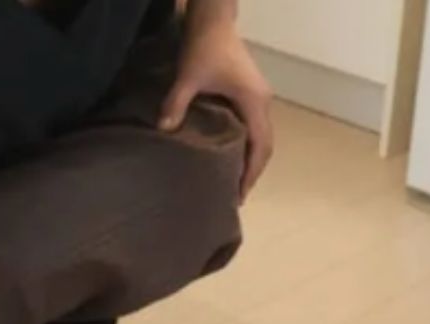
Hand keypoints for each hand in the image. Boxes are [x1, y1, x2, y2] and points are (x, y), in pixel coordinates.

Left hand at [160, 17, 273, 201]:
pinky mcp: (249, 92)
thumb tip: (164, 131)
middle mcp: (261, 102)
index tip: (240, 195)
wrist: (213, 22)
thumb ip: (176, 105)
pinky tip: (231, 155)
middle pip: (265, 145)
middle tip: (237, 195)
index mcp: (253, 102)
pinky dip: (246, 144)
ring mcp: (258, 96)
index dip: (251, 173)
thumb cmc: (204, 48)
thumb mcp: (187, 78)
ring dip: (251, 158)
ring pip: (261, 136)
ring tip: (235, 180)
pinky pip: (253, 125)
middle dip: (253, 172)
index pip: (259, 147)